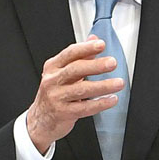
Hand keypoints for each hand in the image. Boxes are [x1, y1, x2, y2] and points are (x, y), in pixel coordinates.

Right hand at [26, 36, 123, 153]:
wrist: (40, 120)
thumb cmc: (54, 93)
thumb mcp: (62, 73)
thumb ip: (80, 56)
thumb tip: (94, 39)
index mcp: (53, 67)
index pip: (70, 53)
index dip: (86, 48)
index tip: (101, 45)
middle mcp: (52, 80)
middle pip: (75, 69)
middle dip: (95, 65)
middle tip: (112, 63)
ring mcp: (56, 97)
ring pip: (81, 89)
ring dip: (102, 86)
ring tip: (118, 83)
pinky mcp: (63, 113)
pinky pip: (84, 108)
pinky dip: (100, 103)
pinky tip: (111, 99)